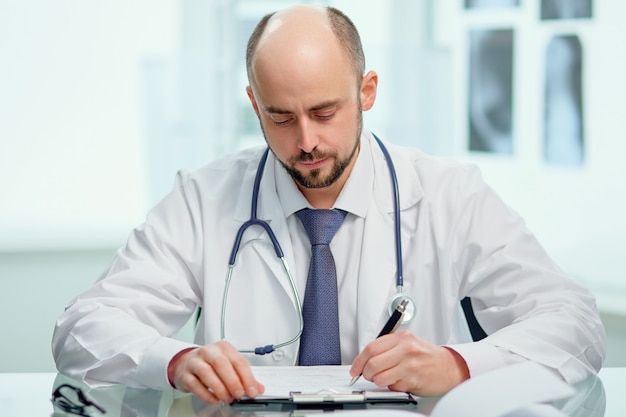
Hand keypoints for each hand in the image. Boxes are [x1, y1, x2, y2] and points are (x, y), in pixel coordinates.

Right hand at [168, 341, 264, 403]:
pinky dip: (206, 394)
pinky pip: (195, 384)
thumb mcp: (229, 365)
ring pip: (206, 372)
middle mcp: (208, 351)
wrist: (186, 363)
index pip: (238, 360)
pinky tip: (214, 399)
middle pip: (221, 364)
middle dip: (233, 381)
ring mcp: (195, 361)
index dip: (247, 377)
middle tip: (239, 395)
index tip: (252, 390)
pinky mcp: (185, 374)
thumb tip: (257, 388)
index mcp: (223, 347)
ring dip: (219, 388)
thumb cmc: (210, 363)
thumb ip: (243, 376)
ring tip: (227, 399)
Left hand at [349, 331, 468, 395]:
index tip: (355, 369)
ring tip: (387, 378)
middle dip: (366, 373)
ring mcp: (409, 365)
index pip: (371, 348)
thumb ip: (387, 347)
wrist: (449, 367)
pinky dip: (392, 387)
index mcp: (401, 337)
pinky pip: (392, 387)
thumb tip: (365, 359)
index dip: (359, 360)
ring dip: (379, 381)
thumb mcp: (408, 343)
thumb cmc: (427, 356)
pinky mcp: (413, 379)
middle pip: (372, 364)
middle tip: (369, 375)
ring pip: (379, 378)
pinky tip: (400, 381)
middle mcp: (405, 349)